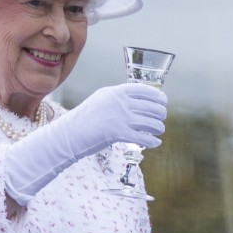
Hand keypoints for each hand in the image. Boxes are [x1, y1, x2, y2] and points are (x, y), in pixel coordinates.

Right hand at [5, 83, 166, 203]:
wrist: (69, 134)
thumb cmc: (84, 119)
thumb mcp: (100, 101)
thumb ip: (117, 99)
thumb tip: (137, 103)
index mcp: (114, 92)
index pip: (142, 89)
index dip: (156, 95)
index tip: (163, 99)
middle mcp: (118, 102)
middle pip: (149, 106)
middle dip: (160, 112)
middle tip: (162, 117)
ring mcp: (119, 117)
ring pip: (148, 122)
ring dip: (158, 127)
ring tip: (160, 130)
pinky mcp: (118, 133)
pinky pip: (142, 137)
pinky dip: (152, 141)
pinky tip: (156, 142)